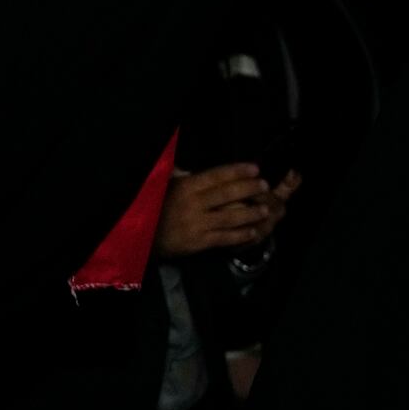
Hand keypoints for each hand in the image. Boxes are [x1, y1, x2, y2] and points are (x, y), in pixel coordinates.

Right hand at [154, 162, 298, 257]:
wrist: (144, 236)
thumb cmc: (155, 208)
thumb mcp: (164, 186)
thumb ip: (180, 176)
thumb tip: (191, 168)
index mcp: (185, 187)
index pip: (216, 176)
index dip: (236, 171)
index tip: (254, 168)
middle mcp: (192, 203)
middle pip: (227, 194)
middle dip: (249, 188)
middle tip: (264, 185)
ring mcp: (197, 223)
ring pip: (230, 217)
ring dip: (250, 213)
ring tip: (265, 209)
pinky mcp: (199, 241)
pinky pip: (225, 237)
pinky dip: (241, 235)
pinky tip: (252, 231)